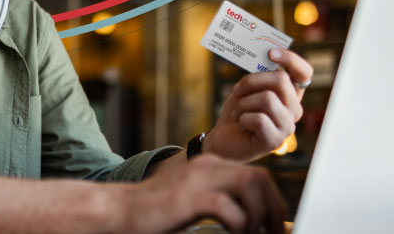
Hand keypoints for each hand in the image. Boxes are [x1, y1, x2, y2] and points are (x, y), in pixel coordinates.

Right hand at [124, 154, 285, 233]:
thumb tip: (250, 218)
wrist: (118, 210)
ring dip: (260, 216)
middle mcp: (206, 167)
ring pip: (250, 186)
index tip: (275, 224)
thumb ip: (218, 199)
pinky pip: (228, 208)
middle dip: (274, 208)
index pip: (257, 175)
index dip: (273, 201)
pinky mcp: (187, 198)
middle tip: (274, 232)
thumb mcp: (192, 200)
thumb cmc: (154, 212)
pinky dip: (239, 225)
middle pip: (259, 177)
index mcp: (209, 166)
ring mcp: (197, 180)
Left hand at [204, 49, 312, 161]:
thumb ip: (258, 75)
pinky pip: (259, 119)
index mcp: (290, 94)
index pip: (304, 73)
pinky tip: (240, 123)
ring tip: (237, 111)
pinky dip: (242, 117)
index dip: (291, 59)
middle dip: (252, 81)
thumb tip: (263, 56)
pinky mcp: (275, 141)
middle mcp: (294, 109)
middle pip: (281, 81)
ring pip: (268, 99)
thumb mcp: (246, 88)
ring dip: (243, 103)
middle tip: (236, 91)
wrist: (223, 138)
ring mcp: (287, 126)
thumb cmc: (237, 111)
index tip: (270, 53)